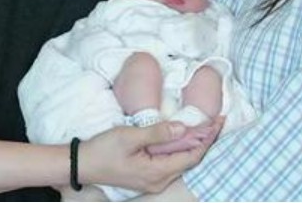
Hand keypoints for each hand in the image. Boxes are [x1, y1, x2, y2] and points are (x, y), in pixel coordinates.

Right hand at [77, 119, 221, 193]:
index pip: (192, 156)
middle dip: (204, 140)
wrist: (82, 165)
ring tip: (204, 126)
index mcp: (157, 173)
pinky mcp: (147, 177)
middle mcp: (159, 181)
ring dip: (193, 144)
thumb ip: (157, 133)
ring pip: (181, 162)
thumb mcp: (130, 137)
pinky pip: (170, 163)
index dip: (207, 139)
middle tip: (216, 121)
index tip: (219, 122)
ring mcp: (153, 181)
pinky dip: (180, 149)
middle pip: (190, 160)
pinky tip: (182, 137)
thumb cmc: (104, 150)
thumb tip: (183, 128)